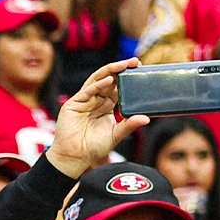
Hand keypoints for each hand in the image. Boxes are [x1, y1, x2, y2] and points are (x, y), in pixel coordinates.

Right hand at [44, 58, 149, 178]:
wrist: (75, 157)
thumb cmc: (93, 148)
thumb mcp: (116, 135)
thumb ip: (129, 125)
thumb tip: (146, 118)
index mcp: (106, 106)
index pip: (118, 87)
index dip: (128, 78)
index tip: (140, 69)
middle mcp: (95, 100)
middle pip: (109, 80)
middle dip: (121, 69)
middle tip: (135, 62)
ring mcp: (84, 100)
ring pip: (98, 80)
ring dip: (110, 71)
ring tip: (123, 65)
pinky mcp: (73, 104)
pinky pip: (87, 90)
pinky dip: (98, 84)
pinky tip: (109, 80)